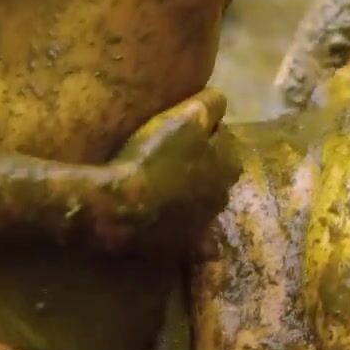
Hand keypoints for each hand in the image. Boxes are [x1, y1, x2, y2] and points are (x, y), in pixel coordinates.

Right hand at [92, 89, 239, 256]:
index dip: (202, 129)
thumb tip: (221, 101)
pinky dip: (183, 229)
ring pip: (202, 201)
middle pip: (215, 172)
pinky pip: (187, 236)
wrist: (119, 210)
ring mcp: (204, 226)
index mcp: (229, 165)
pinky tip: (166, 221)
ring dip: (190, 192)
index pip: (224, 138)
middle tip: (170, 153)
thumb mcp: (185, 118)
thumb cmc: (152, 158)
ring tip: (162, 182)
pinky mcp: (182, 248)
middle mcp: (223, 198)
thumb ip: (210, 104)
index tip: (179, 128)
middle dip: (201, 163)